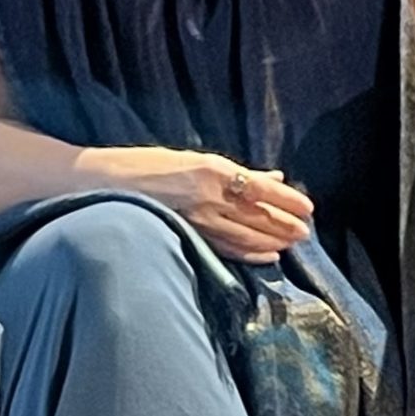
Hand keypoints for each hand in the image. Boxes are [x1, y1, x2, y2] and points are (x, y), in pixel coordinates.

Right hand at [126, 147, 314, 264]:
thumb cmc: (149, 165)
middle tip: (306, 231)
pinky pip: (228, 248)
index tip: (308, 208)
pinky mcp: (190, 236)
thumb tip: (273, 176)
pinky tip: (268, 255)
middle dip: (285, 224)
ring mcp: (199, 220)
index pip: (262, 188)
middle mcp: (208, 196)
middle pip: (258, 215)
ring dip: (273, 240)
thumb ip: (236, 172)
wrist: (106, 185)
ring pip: (247, 235)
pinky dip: (251, 253)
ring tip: (293, 243)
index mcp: (211, 169)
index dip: (288, 200)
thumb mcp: (195, 160)